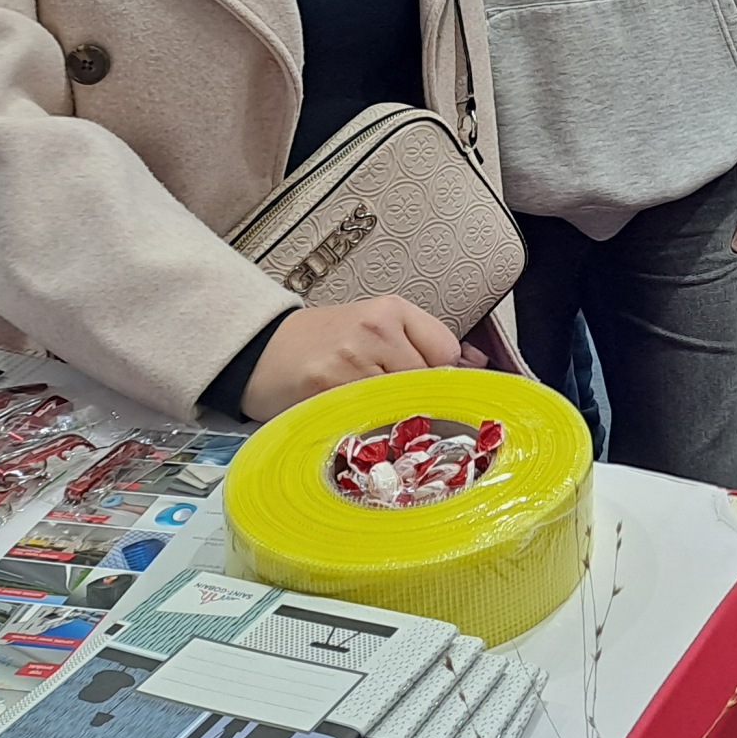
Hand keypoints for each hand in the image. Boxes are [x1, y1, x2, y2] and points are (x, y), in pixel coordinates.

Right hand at [241, 296, 470, 418]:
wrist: (262, 351)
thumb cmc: (323, 343)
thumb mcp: (374, 326)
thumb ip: (421, 343)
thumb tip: (474, 365)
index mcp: (390, 310)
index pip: (446, 350)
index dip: (442, 375)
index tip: (430, 388)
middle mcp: (374, 330)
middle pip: (427, 381)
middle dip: (417, 400)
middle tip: (394, 405)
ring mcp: (352, 361)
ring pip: (402, 404)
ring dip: (393, 417)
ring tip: (370, 410)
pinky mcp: (330, 390)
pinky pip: (370, 419)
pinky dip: (368, 428)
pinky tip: (353, 419)